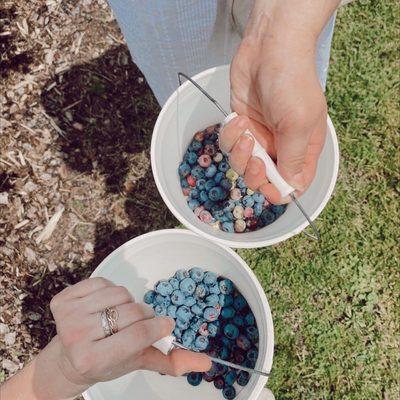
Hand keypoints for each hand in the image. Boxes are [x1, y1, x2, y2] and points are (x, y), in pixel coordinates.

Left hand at [51, 278, 210, 386]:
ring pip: (119, 293)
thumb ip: (169, 362)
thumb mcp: (137, 363)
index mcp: (93, 359)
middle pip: (131, 312)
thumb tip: (204, 363)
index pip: (137, 335)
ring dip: (127, 301)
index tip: (164, 325)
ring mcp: (68, 316)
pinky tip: (106, 305)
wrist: (69, 358)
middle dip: (144, 315)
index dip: (158, 327)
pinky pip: (101, 281)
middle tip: (140, 322)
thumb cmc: (105, 362)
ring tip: (122, 314)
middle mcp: (76, 337)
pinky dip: (110, 290)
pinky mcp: (63, 299)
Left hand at [220, 0, 337, 203]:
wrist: (269, 48)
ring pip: (242, 165)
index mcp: (303, 150)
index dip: (279, 192)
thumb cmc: (291, 83)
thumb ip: (293, 159)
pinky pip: (229, 145)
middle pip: (263, 180)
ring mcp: (260, 137)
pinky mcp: (242, 126)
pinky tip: (238, 119)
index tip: (267, 187)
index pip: (293, 185)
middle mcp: (281, 147)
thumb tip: (290, 189)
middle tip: (254, 156)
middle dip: (254, 173)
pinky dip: (230, 135)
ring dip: (239, 153)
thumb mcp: (299, 124)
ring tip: (245, 131)